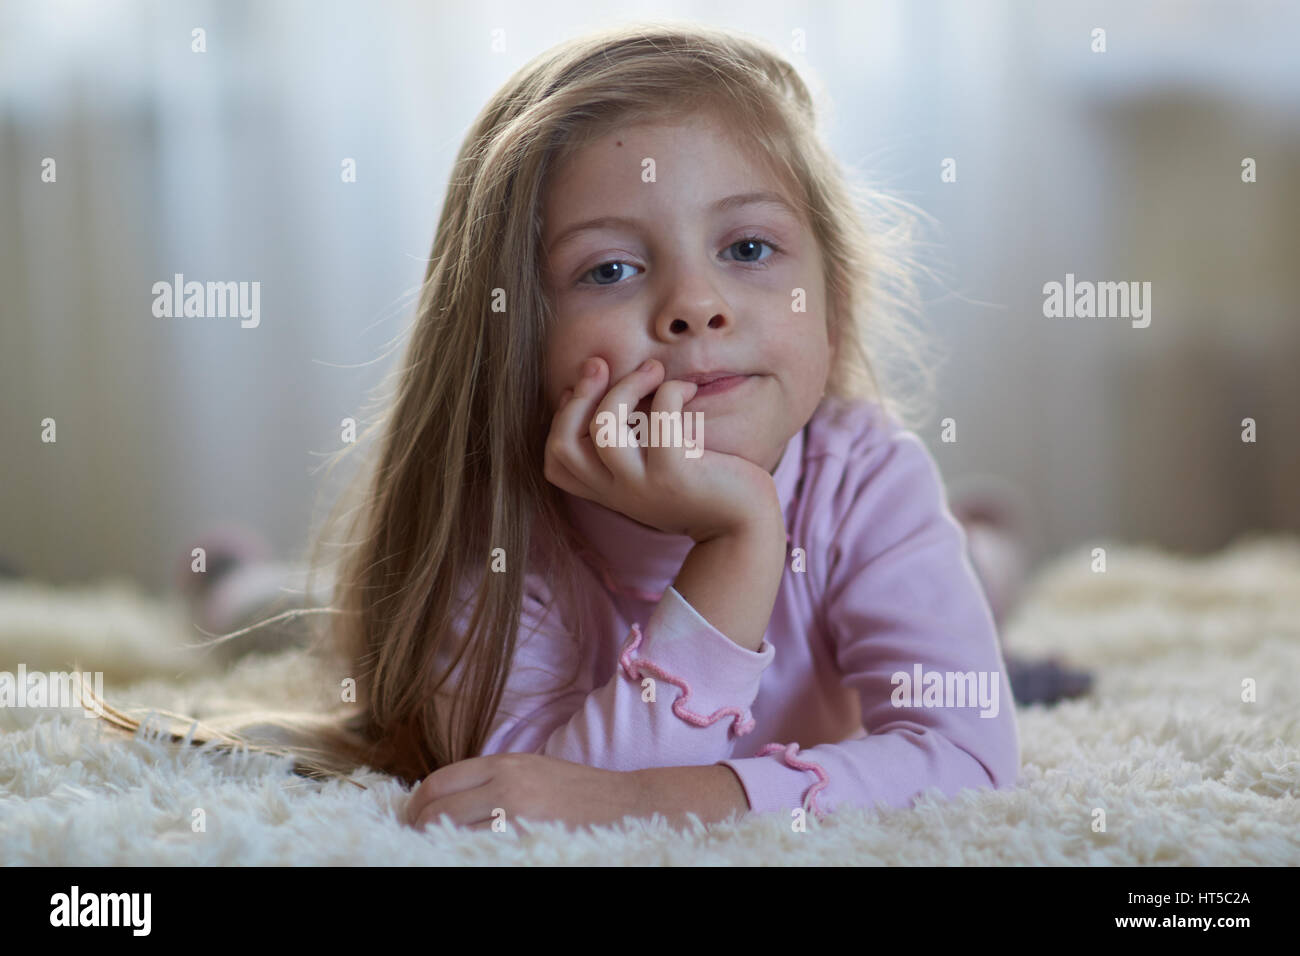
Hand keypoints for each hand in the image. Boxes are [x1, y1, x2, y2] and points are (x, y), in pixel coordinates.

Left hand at [404, 753, 644, 832]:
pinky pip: (477, 853)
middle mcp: (506, 786)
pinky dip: (463, 856)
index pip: (438, 783)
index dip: (416, 807)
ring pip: (450, 835)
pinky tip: (466, 857)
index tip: (415, 821)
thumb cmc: (578, 791)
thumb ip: (491, 778)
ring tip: (440, 853)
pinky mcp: (527, 842)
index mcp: (504, 764)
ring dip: (437, 846)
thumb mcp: (531, 769)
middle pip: (436, 812)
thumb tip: (445, 798)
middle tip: (420, 843)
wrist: (627, 806)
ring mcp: (516, 817)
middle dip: (419, 831)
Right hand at [544, 356, 781, 542]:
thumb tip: (605, 387)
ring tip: (654, 370)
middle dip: (579, 395)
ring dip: (625, 386)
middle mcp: (618, 491)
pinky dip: (669, 391)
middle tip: (602, 365)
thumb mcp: (653, 471)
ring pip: (603, 427)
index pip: (555, 462)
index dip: (560, 419)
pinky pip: (659, 419)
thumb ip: (628, 445)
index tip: (585, 390)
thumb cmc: (702, 488)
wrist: (744, 527)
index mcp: (608, 491)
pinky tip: (687, 390)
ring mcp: (643, 485)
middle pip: (563, 444)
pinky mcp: (675, 474)